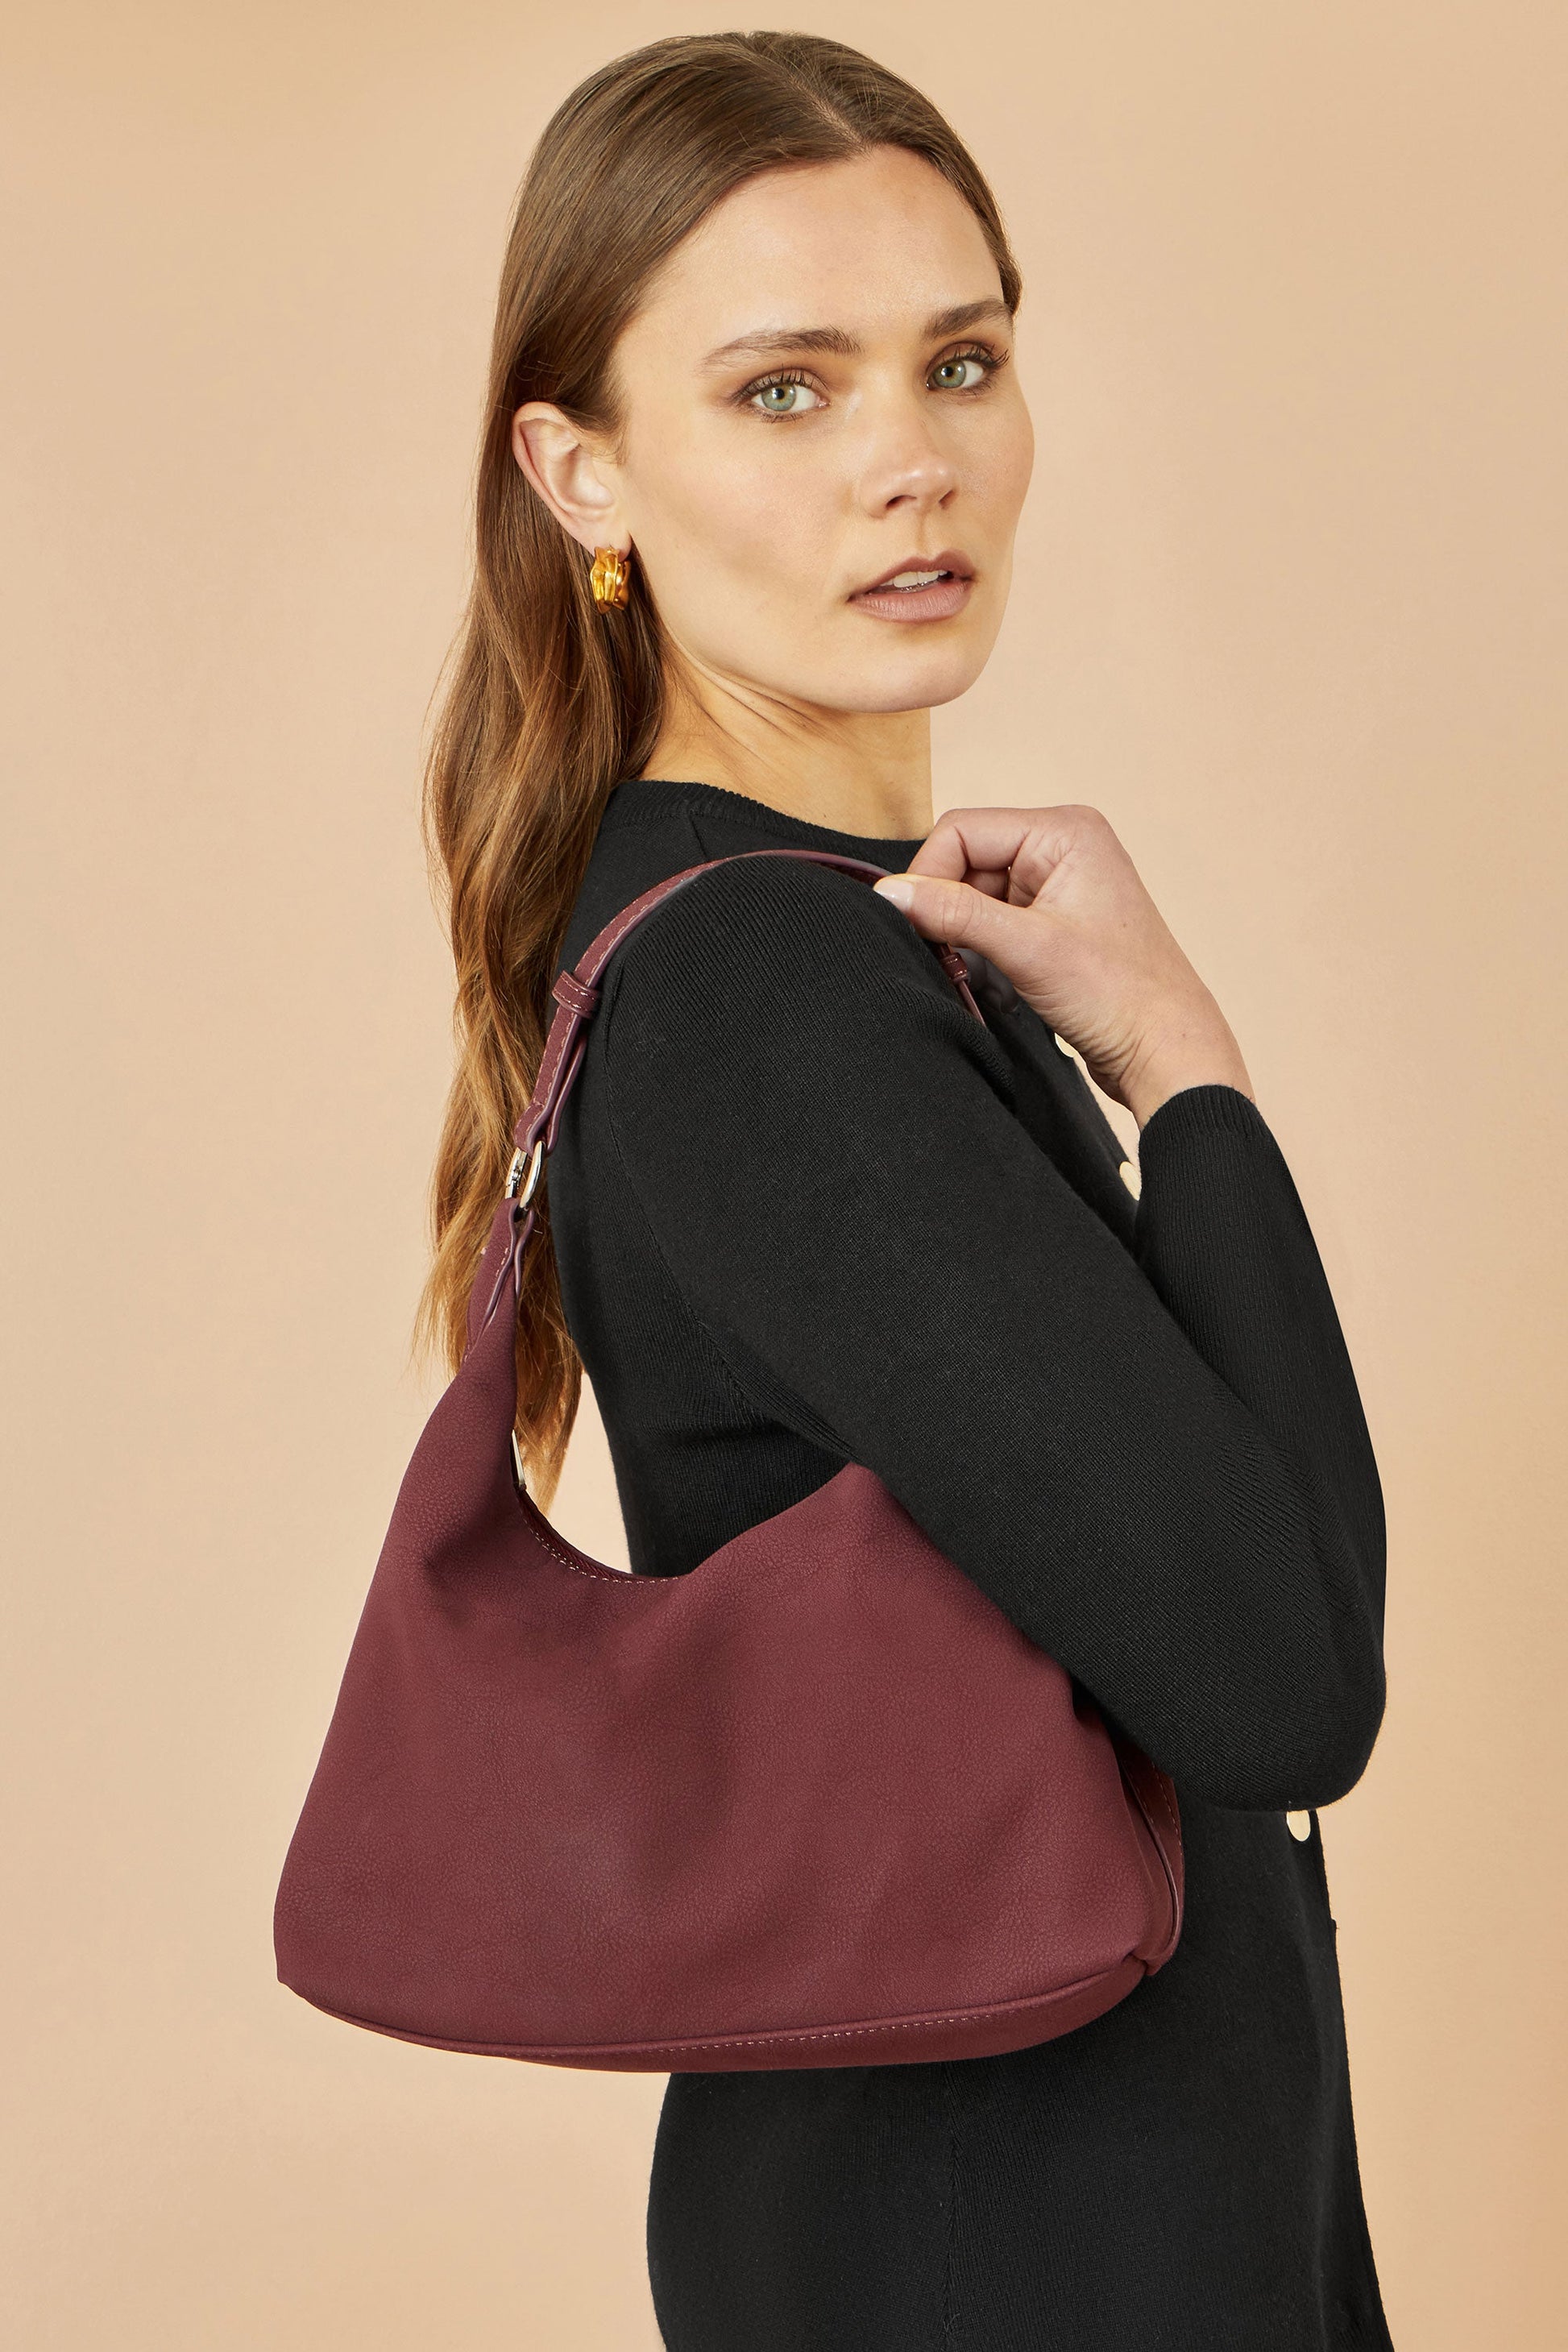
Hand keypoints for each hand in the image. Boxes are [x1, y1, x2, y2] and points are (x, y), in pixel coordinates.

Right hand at [872, 805, 1254, 1127]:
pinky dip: (979, 948)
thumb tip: (890, 894)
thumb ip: (953, 914)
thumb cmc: (1121, 996)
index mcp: (1065, 831)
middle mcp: (1061, 848)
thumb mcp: (1026, 948)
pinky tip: (994, 978)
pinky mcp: (1053, 923)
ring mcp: (1057, 886)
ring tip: (981, 972)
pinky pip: (992, 921)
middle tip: (948, 955)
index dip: (930, 875)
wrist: (1165, 1052)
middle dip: (948, 908)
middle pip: (965, 861)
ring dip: (963, 933)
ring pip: (974, 895)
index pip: (962, 831)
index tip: (915, 924)